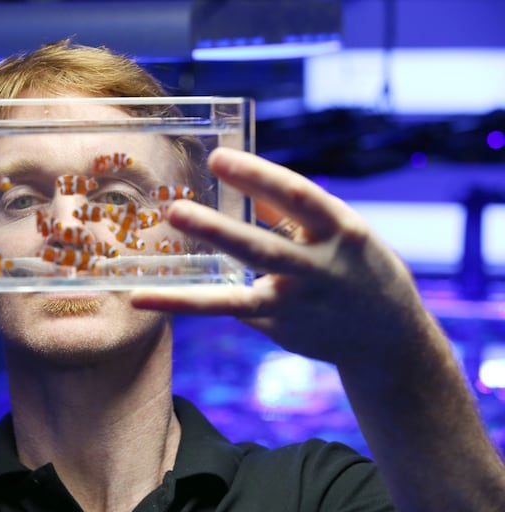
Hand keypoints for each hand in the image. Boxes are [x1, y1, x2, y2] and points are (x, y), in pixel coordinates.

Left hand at [131, 147, 431, 367]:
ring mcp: (299, 307)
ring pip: (239, 299)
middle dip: (218, 231)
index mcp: (341, 231)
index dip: (257, 177)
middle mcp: (320, 270)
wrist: (387, 336)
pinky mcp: (280, 331)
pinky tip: (153, 296)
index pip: (297, 196)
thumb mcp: (335, 231)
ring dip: (189, 295)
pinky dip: (194, 301)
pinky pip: (235, 308)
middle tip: (175, 211)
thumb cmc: (353, 266)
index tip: (219, 158)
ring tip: (141, 288)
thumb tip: (243, 175)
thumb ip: (288, 210)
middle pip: (263, 249)